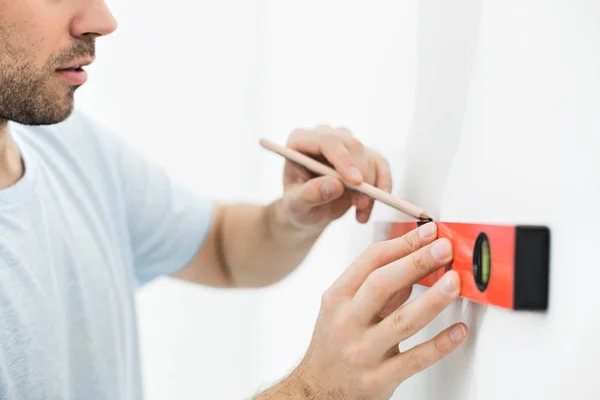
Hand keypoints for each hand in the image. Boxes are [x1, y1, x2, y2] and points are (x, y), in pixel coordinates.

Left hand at [279, 125, 390, 232]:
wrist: (310, 212)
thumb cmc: (298, 205)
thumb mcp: (297, 205)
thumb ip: (310, 194)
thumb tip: (334, 185)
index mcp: (300, 141)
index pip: (327, 141)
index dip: (343, 159)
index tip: (356, 182)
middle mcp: (324, 136)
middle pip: (352, 146)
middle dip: (361, 176)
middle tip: (361, 204)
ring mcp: (344, 144)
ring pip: (368, 157)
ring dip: (371, 186)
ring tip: (360, 212)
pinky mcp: (362, 155)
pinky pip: (380, 165)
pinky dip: (381, 186)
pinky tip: (370, 208)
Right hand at [283, 223, 466, 399]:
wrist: (316, 389)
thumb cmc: (333, 343)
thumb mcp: (343, 308)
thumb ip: (377, 288)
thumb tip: (415, 261)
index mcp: (337, 298)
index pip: (369, 262)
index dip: (401, 244)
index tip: (427, 233)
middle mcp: (346, 322)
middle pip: (382, 285)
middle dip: (417, 262)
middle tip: (443, 248)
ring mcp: (362, 352)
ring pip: (402, 322)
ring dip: (433, 299)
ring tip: (455, 282)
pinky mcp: (378, 379)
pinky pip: (415, 360)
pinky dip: (440, 344)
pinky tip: (458, 331)